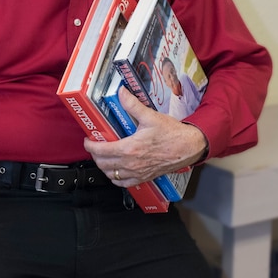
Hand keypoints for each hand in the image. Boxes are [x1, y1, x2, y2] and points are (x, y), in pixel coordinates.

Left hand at [83, 86, 207, 186]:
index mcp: (129, 148)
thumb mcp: (150, 116)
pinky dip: (116, 178)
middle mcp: (131, 163)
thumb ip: (133, 105)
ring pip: (111, 175)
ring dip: (104, 167)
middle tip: (96, 146)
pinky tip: (116, 171)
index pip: (100, 151)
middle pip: (102, 164)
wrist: (188, 147)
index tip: (89, 140)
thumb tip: (121, 93)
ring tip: (104, 157)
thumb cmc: (172, 134)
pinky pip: (123, 184)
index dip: (90, 145)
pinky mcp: (143, 178)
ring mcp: (137, 173)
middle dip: (95, 155)